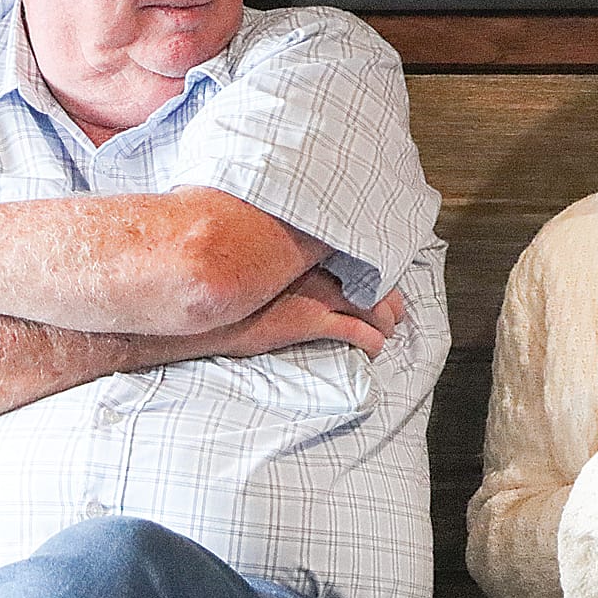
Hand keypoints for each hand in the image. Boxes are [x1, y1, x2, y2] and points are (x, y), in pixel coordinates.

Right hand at [195, 268, 402, 360]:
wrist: (204, 306)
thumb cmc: (220, 284)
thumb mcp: (249, 259)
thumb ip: (270, 253)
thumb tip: (274, 251)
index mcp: (300, 248)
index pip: (349, 252)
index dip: (371, 266)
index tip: (378, 277)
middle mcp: (313, 266)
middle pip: (367, 278)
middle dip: (386, 296)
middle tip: (394, 309)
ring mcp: (314, 294)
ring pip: (369, 305)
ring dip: (383, 321)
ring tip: (386, 330)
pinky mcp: (310, 322)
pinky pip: (356, 332)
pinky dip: (371, 341)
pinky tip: (373, 348)